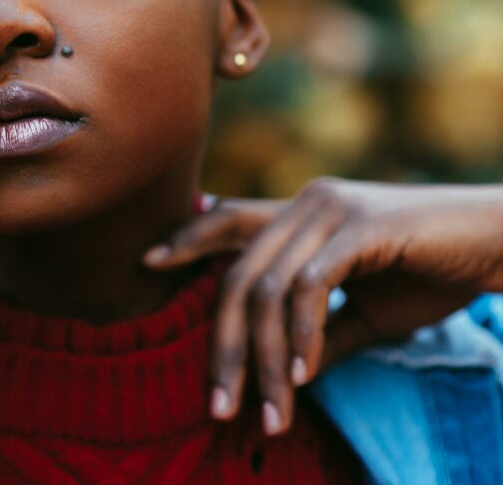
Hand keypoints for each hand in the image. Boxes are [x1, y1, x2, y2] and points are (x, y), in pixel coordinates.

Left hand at [144, 179, 502, 435]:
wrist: (497, 246)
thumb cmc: (432, 273)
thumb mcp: (366, 313)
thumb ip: (320, 334)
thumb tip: (282, 372)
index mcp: (301, 214)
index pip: (230, 220)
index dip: (187, 238)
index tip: (147, 260)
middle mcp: (306, 203)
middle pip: (238, 277)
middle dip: (226, 347)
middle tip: (218, 404)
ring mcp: (330, 209)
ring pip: (268, 289)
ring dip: (266, 359)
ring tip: (270, 410)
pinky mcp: (360, 226)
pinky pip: (310, 286)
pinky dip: (302, 335)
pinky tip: (302, 375)